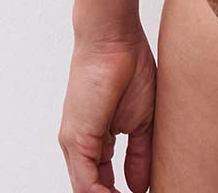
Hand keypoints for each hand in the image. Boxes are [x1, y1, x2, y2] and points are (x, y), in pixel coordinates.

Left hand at [59, 31, 155, 192]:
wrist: (114, 40)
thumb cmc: (129, 67)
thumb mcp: (142, 120)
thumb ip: (140, 154)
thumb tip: (140, 186)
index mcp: (96, 141)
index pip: (103, 180)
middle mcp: (81, 146)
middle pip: (93, 189)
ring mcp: (75, 144)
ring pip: (86, 190)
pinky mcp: (76, 139)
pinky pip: (85, 183)